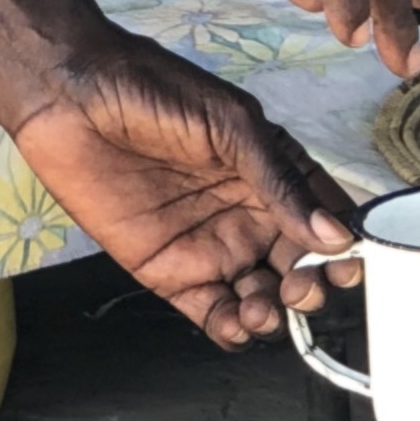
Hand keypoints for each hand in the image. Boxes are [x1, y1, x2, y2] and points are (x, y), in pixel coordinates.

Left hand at [2, 36, 364, 351]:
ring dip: (273, 314)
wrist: (71, 98)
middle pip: (299, 269)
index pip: (326, 220)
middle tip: (299, 286)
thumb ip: (280, 181)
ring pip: (261, 298)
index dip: (345, 248)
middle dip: (310, 287)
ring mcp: (211, 246)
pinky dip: (231, 329)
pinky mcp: (169, 272)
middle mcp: (249, 215)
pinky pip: (211, 313)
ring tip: (262, 307)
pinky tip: (236, 323)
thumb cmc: (151, 91)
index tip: (349, 265)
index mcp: (273, 174)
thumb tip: (333, 235)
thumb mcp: (230, 124)